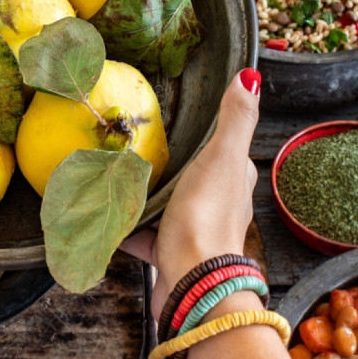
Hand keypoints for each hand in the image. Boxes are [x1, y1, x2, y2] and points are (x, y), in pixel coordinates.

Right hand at [123, 69, 260, 318]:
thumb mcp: (221, 158)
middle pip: (192, 176)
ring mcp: (194, 231)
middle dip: (170, 164)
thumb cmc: (207, 216)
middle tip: (138, 144)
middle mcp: (218, 205)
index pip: (223, 149)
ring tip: (118, 174)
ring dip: (147, 194)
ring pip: (168, 204)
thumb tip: (250, 77)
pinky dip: (127, 226)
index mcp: (234, 179)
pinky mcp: (170, 254)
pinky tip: (107, 212)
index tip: (180, 120)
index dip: (206, 135)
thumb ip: (235, 119)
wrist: (191, 282)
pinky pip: (144, 233)